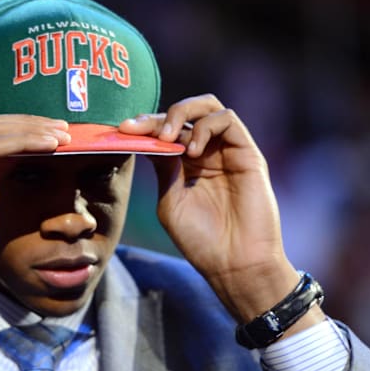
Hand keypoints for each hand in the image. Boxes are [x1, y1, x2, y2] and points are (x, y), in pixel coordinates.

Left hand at [119, 94, 324, 329]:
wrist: (234, 264)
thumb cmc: (202, 241)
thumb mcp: (170, 202)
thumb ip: (163, 168)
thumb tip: (149, 139)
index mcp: (186, 165)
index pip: (165, 132)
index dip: (144, 125)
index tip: (122, 129)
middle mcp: (207, 152)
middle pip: (184, 113)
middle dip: (158, 115)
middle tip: (140, 128)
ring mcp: (227, 151)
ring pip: (207, 106)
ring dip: (180, 113)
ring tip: (167, 138)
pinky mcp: (247, 153)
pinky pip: (228, 119)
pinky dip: (205, 126)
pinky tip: (192, 151)